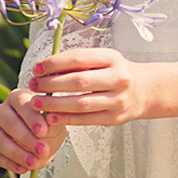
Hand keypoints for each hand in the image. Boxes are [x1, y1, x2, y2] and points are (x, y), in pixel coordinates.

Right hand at [0, 88, 67, 173]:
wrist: (45, 142)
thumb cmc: (49, 126)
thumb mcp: (55, 122)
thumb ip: (52, 121)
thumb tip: (49, 120)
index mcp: (18, 97)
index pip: (21, 104)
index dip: (32, 118)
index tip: (43, 131)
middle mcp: (2, 110)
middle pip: (9, 122)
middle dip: (26, 138)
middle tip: (42, 150)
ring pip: (1, 140)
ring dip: (18, 154)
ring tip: (34, 163)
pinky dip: (11, 164)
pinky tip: (24, 168)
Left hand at [27, 48, 147, 126]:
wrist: (144, 90)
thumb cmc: (115, 72)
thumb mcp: (104, 59)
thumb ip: (79, 62)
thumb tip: (46, 68)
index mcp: (113, 58)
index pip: (79, 58)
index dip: (55, 63)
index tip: (37, 68)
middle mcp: (118, 78)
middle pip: (78, 81)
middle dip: (51, 84)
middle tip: (33, 85)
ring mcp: (117, 100)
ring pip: (80, 103)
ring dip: (55, 103)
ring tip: (36, 102)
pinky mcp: (114, 119)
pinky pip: (86, 119)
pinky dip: (66, 118)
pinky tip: (50, 117)